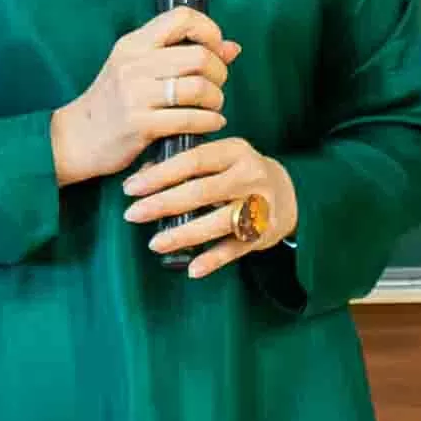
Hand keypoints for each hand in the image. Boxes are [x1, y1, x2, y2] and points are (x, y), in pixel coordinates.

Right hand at [51, 4, 240, 184]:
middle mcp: (134, 64)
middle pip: (198, 56)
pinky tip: (212, 123)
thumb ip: (182, 55)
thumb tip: (233, 48)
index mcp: (134, 43)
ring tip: (214, 106)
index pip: (182, 17)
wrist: (75, 138)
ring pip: (198, 88)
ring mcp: (135, 94)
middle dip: (219, 72)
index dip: (210, 30)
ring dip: (217, 99)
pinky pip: (190, 118)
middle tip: (217, 85)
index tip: (216, 49)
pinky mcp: (140, 124)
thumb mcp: (138, 69)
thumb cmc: (112, 102)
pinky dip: (210, 121)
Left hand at [128, 140, 295, 278]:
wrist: (289, 193)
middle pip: (201, 191)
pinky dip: (213, 260)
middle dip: (162, 204)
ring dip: (183, 235)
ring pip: (217, 222)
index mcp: (236, 151)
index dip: (160, 174)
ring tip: (154, 243)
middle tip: (132, 214)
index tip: (131, 187)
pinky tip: (192, 269)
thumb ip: (187, 163)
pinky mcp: (263, 234)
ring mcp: (259, 206)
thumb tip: (142, 176)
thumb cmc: (239, 172)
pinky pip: (235, 249)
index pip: (193, 160)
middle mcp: (251, 176)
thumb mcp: (220, 158)